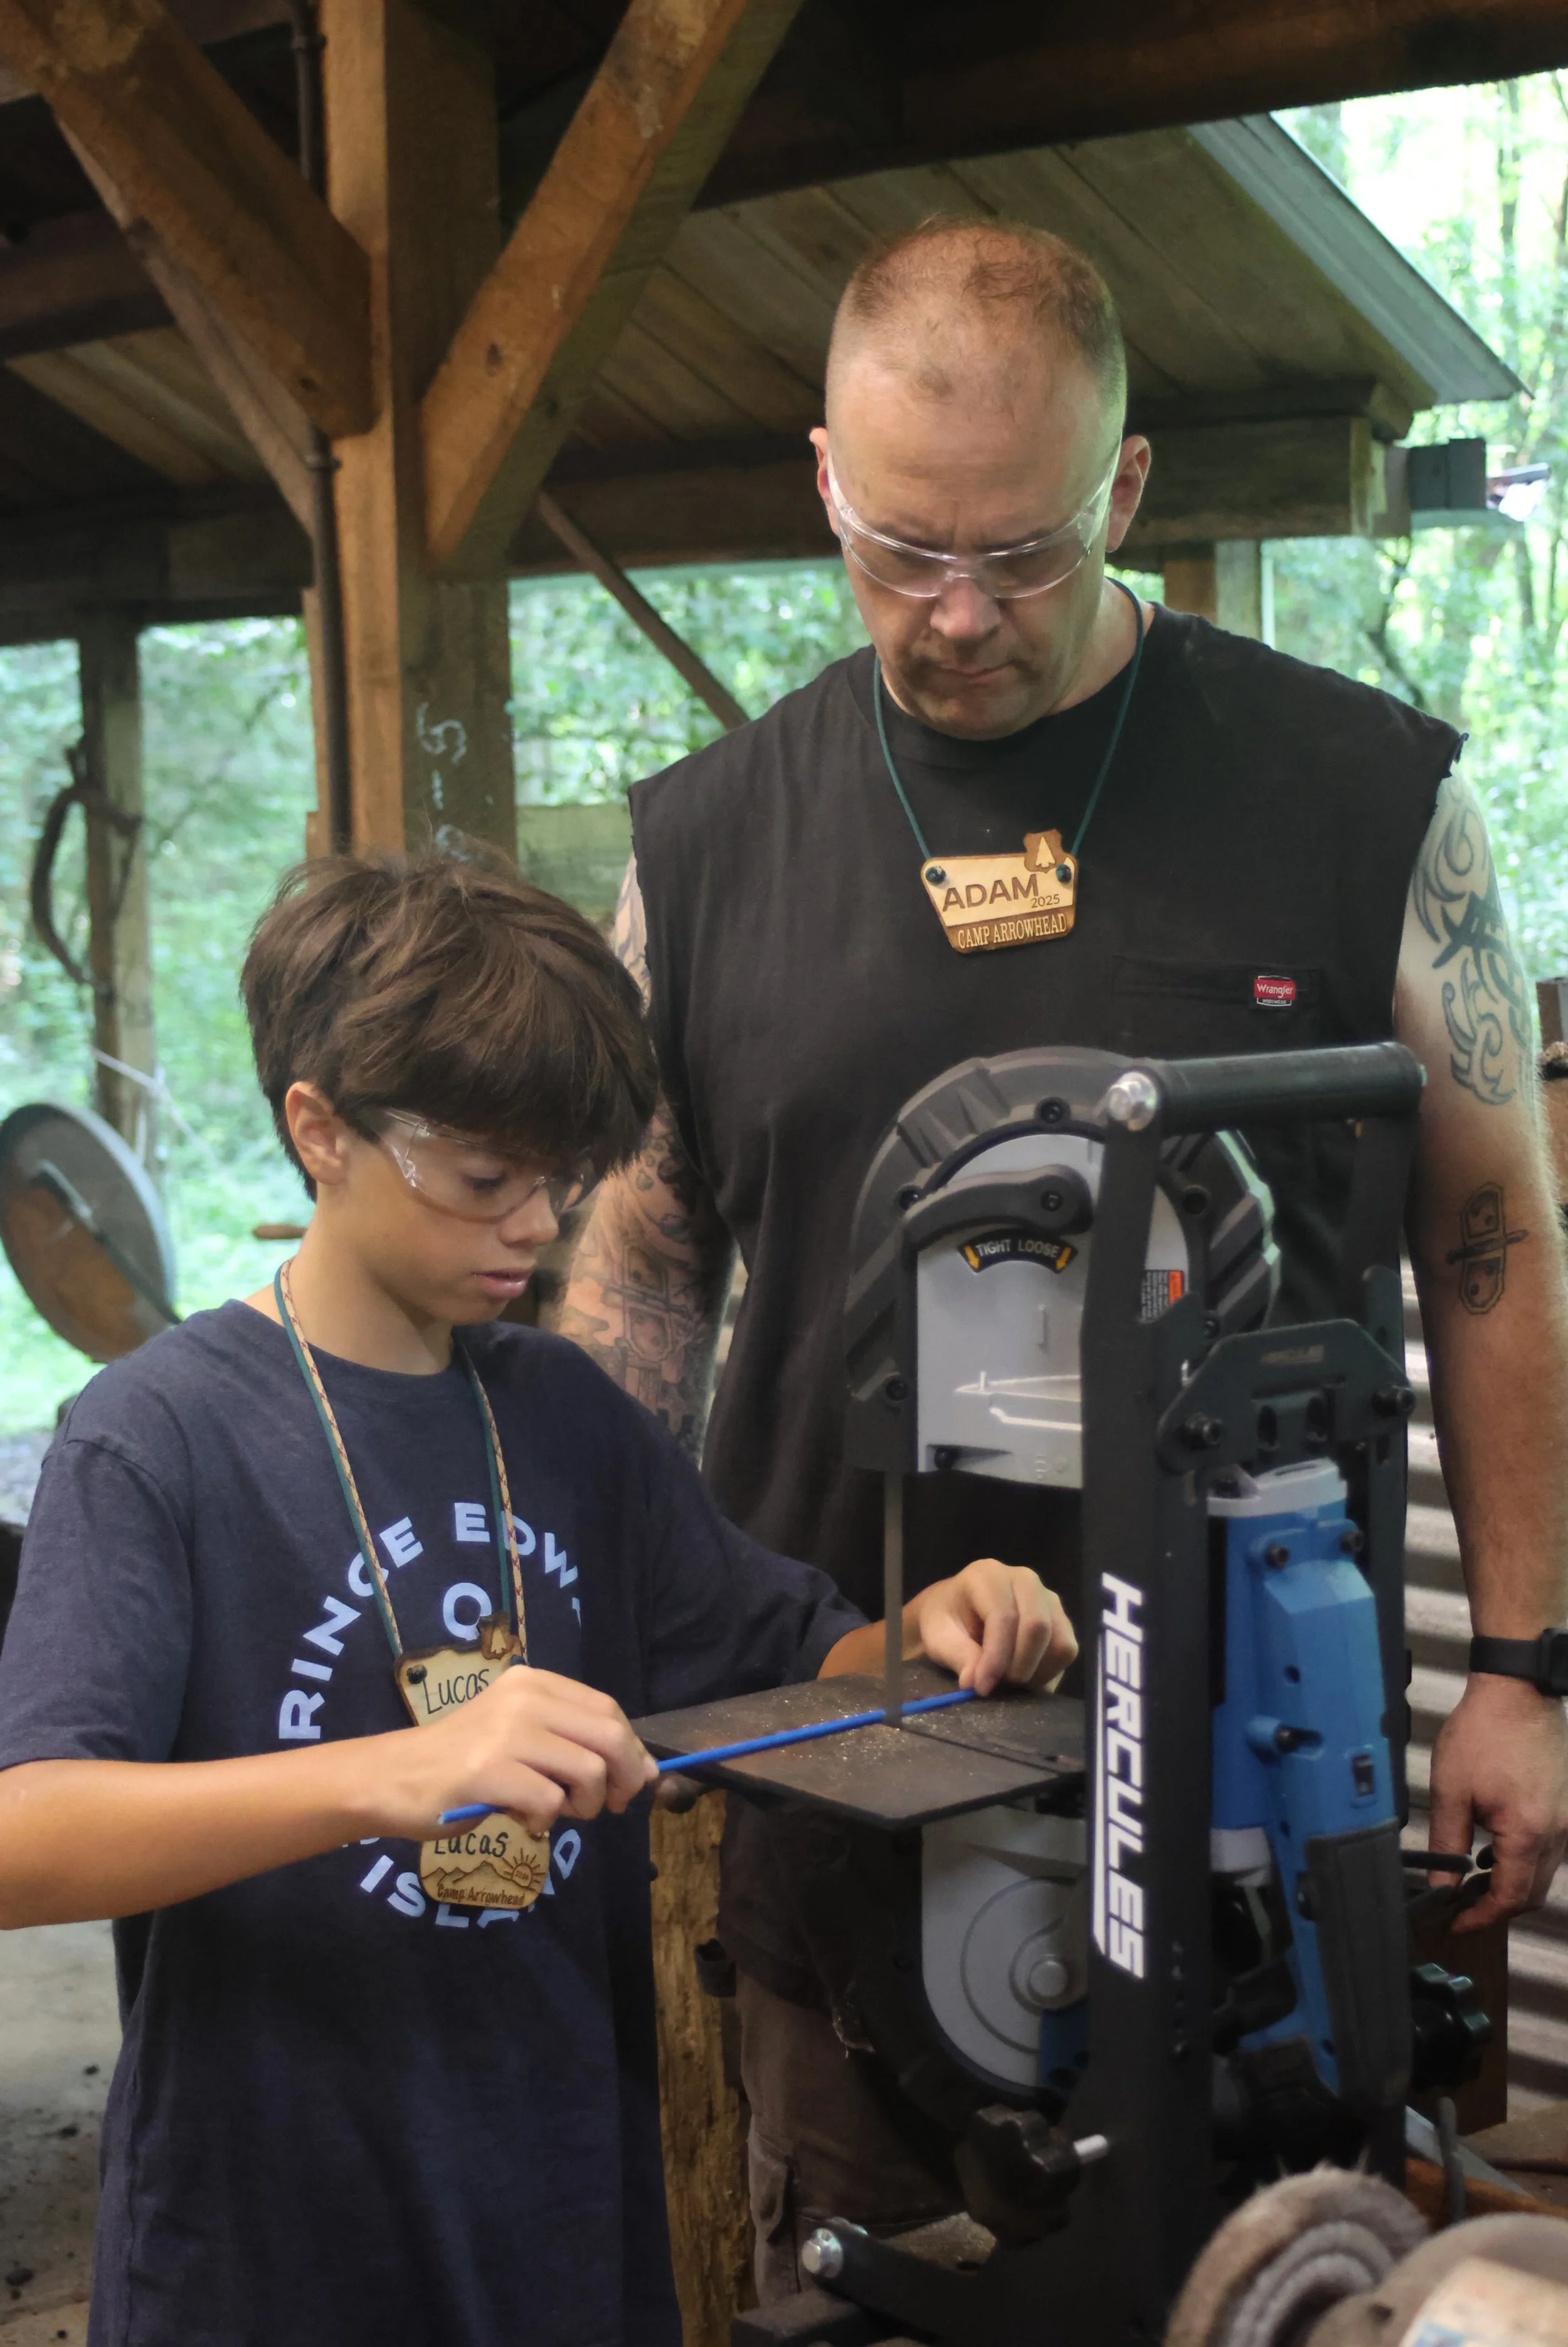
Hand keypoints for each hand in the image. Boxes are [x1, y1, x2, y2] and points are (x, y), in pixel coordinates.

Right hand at [371, 1666, 656, 1839]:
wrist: (394, 1777)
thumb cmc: (463, 1761)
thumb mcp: (520, 1734)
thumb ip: (572, 1742)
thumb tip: (642, 1770)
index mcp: (534, 1683)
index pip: (607, 1710)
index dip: (633, 1749)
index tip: (638, 1781)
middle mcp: (524, 1698)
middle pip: (609, 1736)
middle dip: (624, 1777)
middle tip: (611, 1806)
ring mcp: (506, 1732)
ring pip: (588, 1770)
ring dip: (585, 1804)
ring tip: (557, 1812)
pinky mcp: (489, 1770)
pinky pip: (550, 1801)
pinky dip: (546, 1820)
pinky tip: (523, 1819)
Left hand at [911, 1560, 1077, 1697]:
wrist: (959, 1610)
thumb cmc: (946, 1619)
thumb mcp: (937, 1635)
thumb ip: (955, 1654)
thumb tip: (974, 1681)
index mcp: (988, 1575)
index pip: (1003, 1617)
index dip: (995, 1658)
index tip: (982, 1688)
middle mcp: (1024, 1579)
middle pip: (1038, 1626)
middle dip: (1018, 1666)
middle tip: (997, 1685)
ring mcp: (1047, 1597)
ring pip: (1058, 1641)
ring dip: (1034, 1671)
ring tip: (1007, 1679)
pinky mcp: (1060, 1618)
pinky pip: (1066, 1650)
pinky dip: (1048, 1671)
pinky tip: (1023, 1673)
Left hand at [1429, 1672, 1567, 1930]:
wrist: (1517, 1692)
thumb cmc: (1483, 1733)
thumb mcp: (1451, 1790)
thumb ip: (1446, 1843)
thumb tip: (1440, 1884)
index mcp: (1528, 1833)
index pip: (1510, 1897)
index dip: (1482, 1917)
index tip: (1458, 1922)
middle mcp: (1558, 1833)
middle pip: (1532, 1893)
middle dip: (1497, 1905)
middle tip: (1463, 1904)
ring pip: (1544, 1873)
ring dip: (1512, 1882)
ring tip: (1474, 1876)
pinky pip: (1551, 1850)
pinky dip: (1526, 1859)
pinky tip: (1497, 1848)